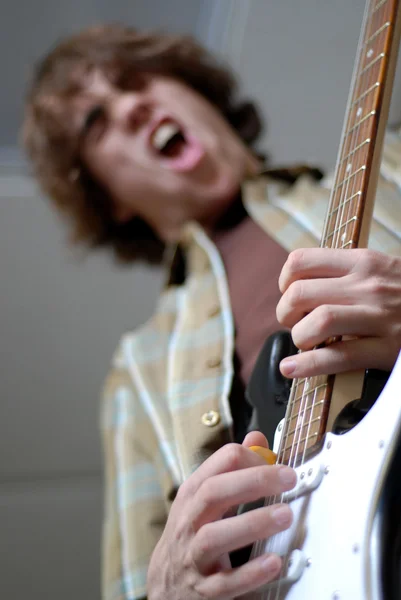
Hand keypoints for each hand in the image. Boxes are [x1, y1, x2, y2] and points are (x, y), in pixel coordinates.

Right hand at [147, 431, 295, 599]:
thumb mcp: (204, 497)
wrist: (165, 586)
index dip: (252, 458)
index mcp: (193, 494)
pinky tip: (273, 562)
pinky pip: (225, 582)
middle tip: (288, 478)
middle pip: (214, 493)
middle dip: (253, 481)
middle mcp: (190, 521)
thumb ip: (232, 468)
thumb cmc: (191, 534)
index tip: (278, 463)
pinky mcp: (204, 590)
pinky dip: (250, 573)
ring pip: (215, 536)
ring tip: (285, 515)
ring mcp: (194, 556)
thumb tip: (257, 438)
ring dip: (252, 523)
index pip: (220, 463)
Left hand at [276, 248, 400, 377]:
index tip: (289, 294)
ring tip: (304, 344)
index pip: (302, 261)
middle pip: (301, 293)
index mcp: (363, 262)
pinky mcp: (389, 348)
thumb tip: (304, 286)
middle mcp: (368, 286)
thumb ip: (348, 273)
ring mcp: (380, 317)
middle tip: (292, 323)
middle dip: (285, 313)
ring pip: (318, 322)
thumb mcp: (383, 270)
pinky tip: (293, 369)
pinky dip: (308, 365)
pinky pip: (339, 356)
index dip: (285, 281)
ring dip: (299, 337)